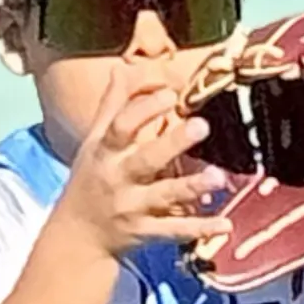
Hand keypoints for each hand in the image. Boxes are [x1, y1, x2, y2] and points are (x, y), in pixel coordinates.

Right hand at [53, 57, 228, 264]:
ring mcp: (132, 207)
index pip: (121, 127)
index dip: (144, 109)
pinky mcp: (145, 232)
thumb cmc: (90, 179)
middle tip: (202, 125)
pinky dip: (200, 229)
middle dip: (172, 143)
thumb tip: (121, 68)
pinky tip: (225, 224)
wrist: (77, 236)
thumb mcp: (94, 142)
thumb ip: (112, 106)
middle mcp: (118, 178)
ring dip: (192, 187)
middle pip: (146, 159)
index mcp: (106, 152)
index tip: (171, 95)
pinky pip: (174, 230)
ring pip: (164, 196)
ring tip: (219, 178)